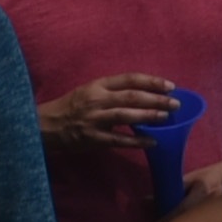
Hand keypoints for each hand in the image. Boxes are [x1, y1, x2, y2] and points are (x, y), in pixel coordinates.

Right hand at [36, 72, 178, 152]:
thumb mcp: (89, 90)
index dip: (151, 81)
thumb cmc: (72, 106)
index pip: (129, 79)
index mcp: (98, 85)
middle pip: (131, 97)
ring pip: (126, 116)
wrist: (46, 125)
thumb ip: (112, 90)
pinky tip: (152, 142)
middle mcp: (97, 100)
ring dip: (148, 117)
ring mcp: (95, 120)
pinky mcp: (93, 138)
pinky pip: (118, 140)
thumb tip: (143, 92)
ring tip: (166, 118)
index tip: (169, 85)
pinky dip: (136, 141)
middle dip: (156, 99)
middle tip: (175, 103)